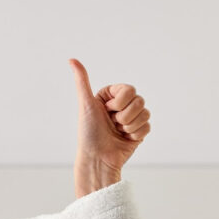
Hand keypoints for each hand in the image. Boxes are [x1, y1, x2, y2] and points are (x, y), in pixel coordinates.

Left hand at [69, 59, 151, 197]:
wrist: (97, 159)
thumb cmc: (88, 133)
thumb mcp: (85, 104)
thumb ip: (82, 81)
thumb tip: (71, 59)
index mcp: (110, 96)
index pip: (129, 89)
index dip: (119, 102)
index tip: (107, 111)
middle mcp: (121, 105)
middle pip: (139, 100)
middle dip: (124, 116)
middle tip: (112, 124)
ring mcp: (131, 118)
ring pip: (145, 112)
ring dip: (130, 126)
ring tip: (117, 132)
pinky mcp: (139, 131)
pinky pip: (147, 126)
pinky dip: (135, 134)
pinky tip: (124, 139)